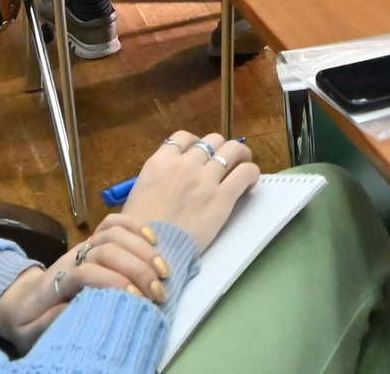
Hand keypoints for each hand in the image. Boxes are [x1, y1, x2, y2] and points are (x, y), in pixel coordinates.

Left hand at [0, 216, 175, 350]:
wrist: (19, 300)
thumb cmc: (29, 320)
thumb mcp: (31, 331)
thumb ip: (51, 321)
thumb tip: (79, 309)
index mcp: (55, 282)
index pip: (87, 271)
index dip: (113, 282)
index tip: (136, 299)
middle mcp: (71, 258)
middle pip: (107, 249)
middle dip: (137, 268)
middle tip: (159, 292)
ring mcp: (82, 247)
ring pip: (114, 234)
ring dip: (142, 250)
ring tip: (163, 272)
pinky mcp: (92, 243)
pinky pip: (113, 223)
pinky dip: (135, 226)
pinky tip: (153, 241)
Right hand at [121, 131, 258, 254]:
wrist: (149, 252)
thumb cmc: (138, 230)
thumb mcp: (140, 193)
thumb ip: (159, 178)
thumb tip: (171, 178)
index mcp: (161, 162)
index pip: (183, 137)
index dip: (195, 143)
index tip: (201, 155)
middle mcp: (185, 164)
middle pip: (212, 140)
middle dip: (219, 149)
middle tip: (224, 162)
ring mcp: (205, 179)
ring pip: (232, 149)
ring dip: (239, 155)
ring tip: (242, 166)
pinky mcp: (222, 197)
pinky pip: (245, 172)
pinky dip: (250, 173)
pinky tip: (249, 183)